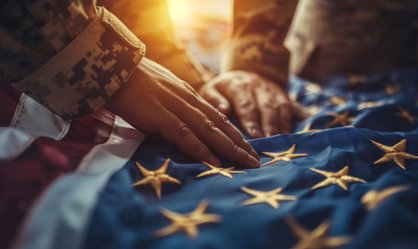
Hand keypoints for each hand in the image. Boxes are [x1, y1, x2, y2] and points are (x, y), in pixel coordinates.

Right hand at [105, 59, 259, 167]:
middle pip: (219, 124)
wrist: (110, 66)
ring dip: (229, 148)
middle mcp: (186, 99)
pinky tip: (215, 161)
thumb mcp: (159, 91)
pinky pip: (184, 134)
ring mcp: (173, 106)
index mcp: (186, 95)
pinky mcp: (158, 114)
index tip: (247, 146)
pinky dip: (201, 149)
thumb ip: (171, 106)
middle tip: (256, 159)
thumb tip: (179, 126)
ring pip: (208, 130)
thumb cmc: (131, 81)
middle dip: (239, 143)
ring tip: (246, 163)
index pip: (216, 116)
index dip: (233, 132)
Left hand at [199, 70, 305, 137]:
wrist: (242, 73)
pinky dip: (301, 114)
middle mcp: (258, 86)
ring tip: (284, 140)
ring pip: (281, 106)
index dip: (251, 120)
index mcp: (238, 85)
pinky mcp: (283, 95)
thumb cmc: (222, 90)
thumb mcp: (210, 90)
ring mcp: (273, 90)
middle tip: (271, 141)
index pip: (246, 104)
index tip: (254, 135)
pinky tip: (306, 123)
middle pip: (267, 106)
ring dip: (284, 123)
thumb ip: (214, 100)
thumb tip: (223, 111)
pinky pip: (294, 104)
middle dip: (270, 124)